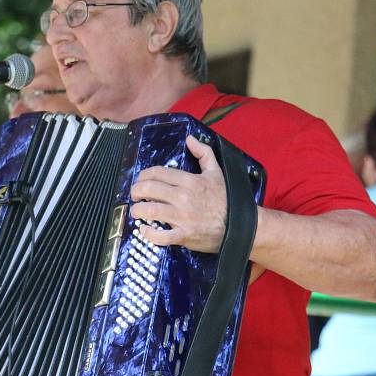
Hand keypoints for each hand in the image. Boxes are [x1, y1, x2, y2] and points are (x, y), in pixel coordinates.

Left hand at [130, 135, 225, 252]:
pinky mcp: (184, 235)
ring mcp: (183, 217)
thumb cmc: (225, 200)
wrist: (240, 225)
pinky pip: (160, 236)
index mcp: (189, 180)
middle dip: (136, 192)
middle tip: (135, 196)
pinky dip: (148, 233)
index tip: (140, 181)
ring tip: (136, 211)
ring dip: (137, 211)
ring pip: (150, 211)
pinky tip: (144, 230)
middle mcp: (183, 197)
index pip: (157, 173)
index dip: (143, 176)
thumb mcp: (216, 172)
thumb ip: (204, 153)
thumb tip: (190, 139)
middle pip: (149, 189)